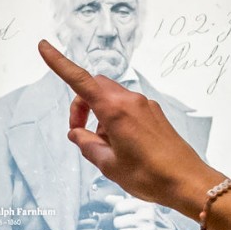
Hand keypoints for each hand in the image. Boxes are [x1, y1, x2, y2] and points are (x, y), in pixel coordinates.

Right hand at [38, 40, 223, 216]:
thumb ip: (87, 145)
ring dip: (98, 116)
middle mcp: (131, 102)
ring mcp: (145, 106)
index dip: (59, 63)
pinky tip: (121, 146)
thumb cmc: (150, 175)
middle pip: (95, 87)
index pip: (80, 81)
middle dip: (80, 105)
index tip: (44, 47)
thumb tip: (76, 134)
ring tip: (105, 148)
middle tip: (80, 133)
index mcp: (115, 111)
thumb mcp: (108, 164)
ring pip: (110, 99)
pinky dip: (115, 120)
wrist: (187, 182)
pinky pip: (126, 108)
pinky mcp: (154, 114)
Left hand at [112, 198, 172, 229]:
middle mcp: (146, 216)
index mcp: (144, 204)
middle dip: (119, 224)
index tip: (121, 213)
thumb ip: (124, 201)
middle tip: (126, 223)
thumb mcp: (142, 205)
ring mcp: (147, 229)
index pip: (118, 207)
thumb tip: (107, 199)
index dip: (117, 211)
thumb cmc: (154, 218)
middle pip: (117, 222)